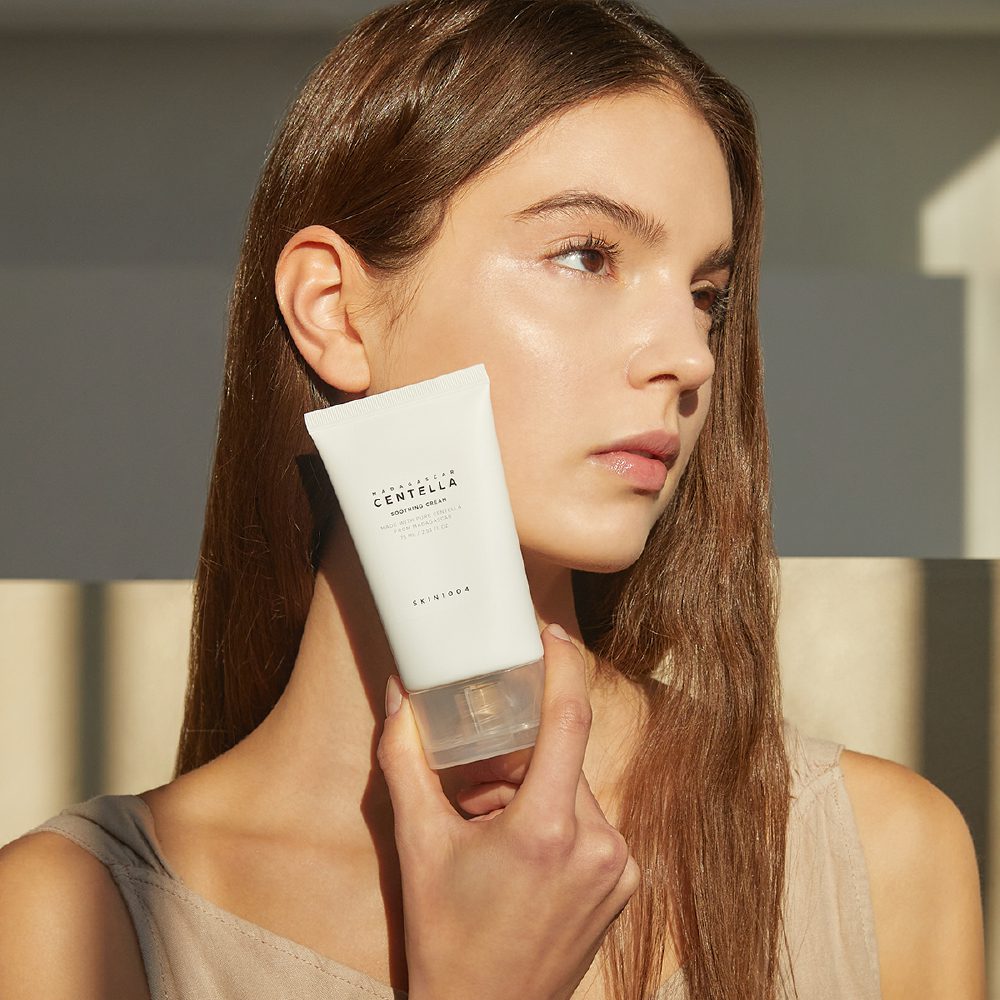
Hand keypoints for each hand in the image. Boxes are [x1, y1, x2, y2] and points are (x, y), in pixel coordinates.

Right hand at [377, 624, 640, 999]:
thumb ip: (405, 761)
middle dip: (517, 757)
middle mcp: (598, 845)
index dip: (564, 667)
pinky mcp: (625, 884)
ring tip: (488, 828)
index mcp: (547, 831)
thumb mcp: (416, 846)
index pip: (569, 721)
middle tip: (473, 781)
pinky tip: (519, 852)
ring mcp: (619, 868)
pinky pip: (591, 824)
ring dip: (534, 791)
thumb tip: (398, 697)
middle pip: (560, 760)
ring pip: (574, 790)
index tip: (550, 634)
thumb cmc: (447, 938)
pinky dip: (556, 819)